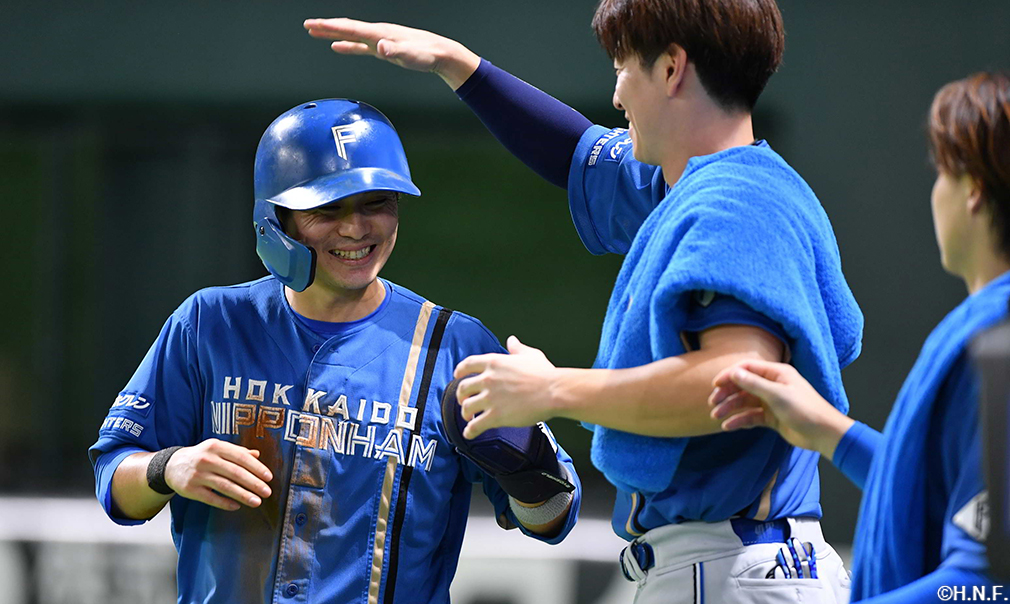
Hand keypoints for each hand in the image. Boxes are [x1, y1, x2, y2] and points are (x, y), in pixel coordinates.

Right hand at [163, 439, 273, 511]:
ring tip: (257, 502)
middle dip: (254, 483)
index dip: (257, 468)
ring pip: (225, 486)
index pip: (241, 457)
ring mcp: (198, 475)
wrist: (172, 465)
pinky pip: (211, 498)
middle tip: (267, 492)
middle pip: (235, 473)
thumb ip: (237, 452)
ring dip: (243, 495)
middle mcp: (207, 459)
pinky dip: (225, 503)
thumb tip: (258, 455)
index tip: (269, 478)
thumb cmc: (202, 456)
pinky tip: (237, 506)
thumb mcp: (217, 449)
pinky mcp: (190, 489)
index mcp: (216, 446)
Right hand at [303, 18, 480, 88]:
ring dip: (333, 34)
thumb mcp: (411, 55)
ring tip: (316, 32)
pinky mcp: (384, 48)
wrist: (441, 54)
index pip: (350, 29)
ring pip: (351, 35)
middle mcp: (378, 34)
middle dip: (326, 26)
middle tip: (307, 25)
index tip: (313, 25)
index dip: (330, 27)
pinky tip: (338, 47)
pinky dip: (347, 46)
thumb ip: (395, 50)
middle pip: (347, 28)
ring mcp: (380, 40)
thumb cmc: (427, 55)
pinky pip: (360, 46)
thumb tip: (379, 46)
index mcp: (380, 34)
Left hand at [453, 336, 558, 438]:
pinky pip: (475, 425)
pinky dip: (470, 431)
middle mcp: (488, 379)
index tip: (457, 376)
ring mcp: (490, 398)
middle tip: (464, 400)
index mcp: (494, 363)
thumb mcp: (530, 355)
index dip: (460, 371)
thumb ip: (517, 348)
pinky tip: (469, 433)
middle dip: (461, 396)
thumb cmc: (545, 374)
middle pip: (463, 388)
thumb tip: (511, 341)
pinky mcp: (496, 416)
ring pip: (467, 407)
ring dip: (465, 413)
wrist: (553, 391)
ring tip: (468, 417)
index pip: (468, 365)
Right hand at [708, 360, 853, 457]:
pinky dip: (739, 420)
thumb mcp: (777, 395)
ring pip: (745, 402)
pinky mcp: (771, 417)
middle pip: (743, 385)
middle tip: (713, 403)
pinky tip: (728, 426)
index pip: (747, 369)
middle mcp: (772, 385)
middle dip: (727, 393)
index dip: (729, 375)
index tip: (715, 384)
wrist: (823, 433)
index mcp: (776, 374)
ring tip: (717, 417)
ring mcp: (771, 402)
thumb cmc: (804, 409)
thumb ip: (754, 384)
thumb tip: (734, 372)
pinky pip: (751, 416)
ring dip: (730, 408)